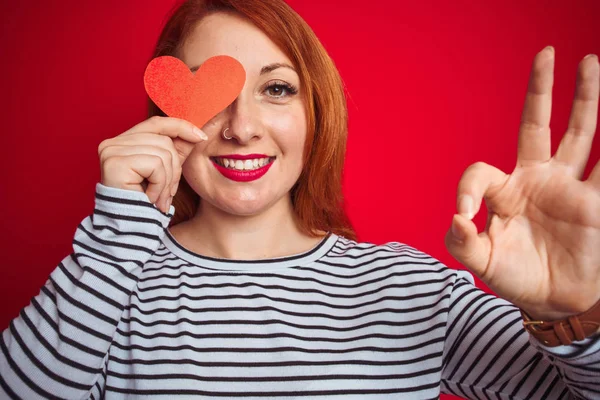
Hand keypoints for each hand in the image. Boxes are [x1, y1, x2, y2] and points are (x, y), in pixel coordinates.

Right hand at [98, 116, 206, 212]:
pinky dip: (159, 185)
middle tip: (167, 193)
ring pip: (163, 153)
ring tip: (158, 198)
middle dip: (174, 169)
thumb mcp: (165, 174)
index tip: (201, 137)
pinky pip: (155, 165)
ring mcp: (111, 151)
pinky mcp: (115, 163)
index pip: (156, 124)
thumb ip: (176, 152)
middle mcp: (112, 143)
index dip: (181, 127)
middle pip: (164, 141)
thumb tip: (196, 134)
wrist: (128, 230)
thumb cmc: (145, 204)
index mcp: (122, 142)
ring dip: (167, 181)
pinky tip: (149, 198)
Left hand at [445, 47, 599, 320]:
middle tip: (545, 53)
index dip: (467, 188)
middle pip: (537, 125)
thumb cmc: (515, 278)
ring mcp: (568, 186)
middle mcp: (535, 179)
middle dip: (540, 91)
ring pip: (579, 133)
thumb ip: (462, 243)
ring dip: (586, 99)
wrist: (553, 301)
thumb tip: (455, 218)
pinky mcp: (594, 201)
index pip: (480, 172)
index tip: (463, 216)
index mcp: (502, 192)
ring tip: (590, 61)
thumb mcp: (482, 264)